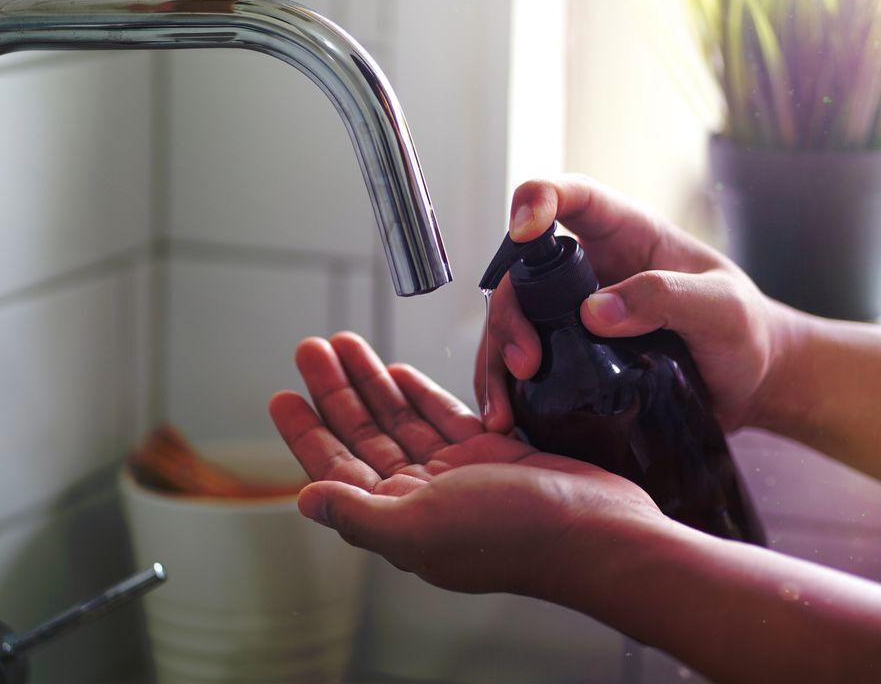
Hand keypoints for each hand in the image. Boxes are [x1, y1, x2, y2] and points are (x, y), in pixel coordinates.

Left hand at [268, 332, 664, 596]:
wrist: (597, 531)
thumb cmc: (515, 536)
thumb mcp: (422, 526)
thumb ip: (359, 512)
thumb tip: (305, 500)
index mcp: (398, 518)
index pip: (336, 468)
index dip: (307, 432)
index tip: (283, 396)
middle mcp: (422, 497)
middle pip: (363, 435)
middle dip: (334, 391)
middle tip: (311, 349)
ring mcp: (456, 474)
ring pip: (399, 419)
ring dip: (370, 382)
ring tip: (345, 344)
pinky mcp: (492, 453)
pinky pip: (442, 417)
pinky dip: (418, 393)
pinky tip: (397, 371)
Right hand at [476, 175, 794, 433]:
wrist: (749, 383)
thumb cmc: (744, 331)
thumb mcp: (722, 309)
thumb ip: (665, 298)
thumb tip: (594, 312)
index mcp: (625, 234)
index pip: (570, 196)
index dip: (537, 199)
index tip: (525, 231)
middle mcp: (588, 269)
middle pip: (520, 272)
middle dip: (509, 315)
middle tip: (526, 363)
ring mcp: (572, 313)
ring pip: (512, 321)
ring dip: (497, 360)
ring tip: (503, 411)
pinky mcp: (569, 355)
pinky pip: (521, 364)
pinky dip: (505, 391)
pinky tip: (505, 420)